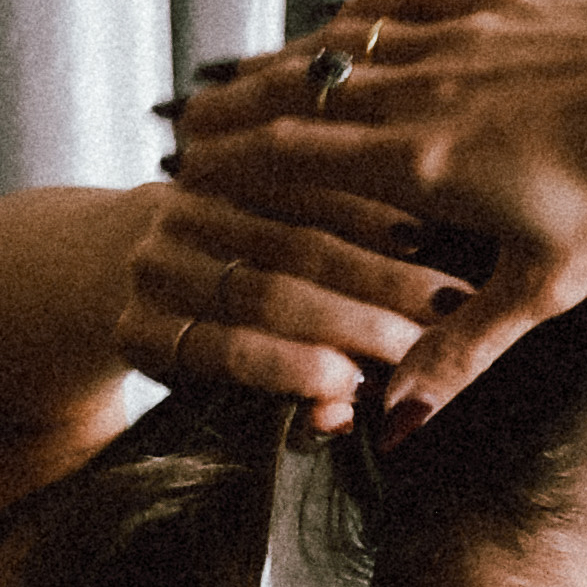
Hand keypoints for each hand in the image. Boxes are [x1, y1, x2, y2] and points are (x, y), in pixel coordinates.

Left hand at [117, 180, 476, 433]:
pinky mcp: (221, 168)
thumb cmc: (214, 355)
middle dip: (356, 322)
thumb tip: (335, 418)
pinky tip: (416, 238)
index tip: (360, 385)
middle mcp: (153, 265)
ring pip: (295, 239)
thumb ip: (284, 407)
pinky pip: (301, 188)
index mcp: (144, 333)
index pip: (226, 351)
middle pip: (269, 292)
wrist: (157, 271)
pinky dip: (362, 214)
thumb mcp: (234, 397)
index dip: (295, 368)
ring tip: (443, 300)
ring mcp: (182, 207)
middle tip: (428, 346)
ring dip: (376, 272)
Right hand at [174, 0, 586, 431]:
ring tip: (241, 73)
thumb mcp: (546, 289)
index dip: (229, 165)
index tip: (179, 172)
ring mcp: (458, 34)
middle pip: (299, 95)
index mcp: (420, 163)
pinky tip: (345, 16)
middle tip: (181, 121)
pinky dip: (359, 12)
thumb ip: (459, 350)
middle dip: (235, 110)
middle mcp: (420, 87)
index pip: (292, 160)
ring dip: (285, 60)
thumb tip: (395, 422)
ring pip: (341, 44)